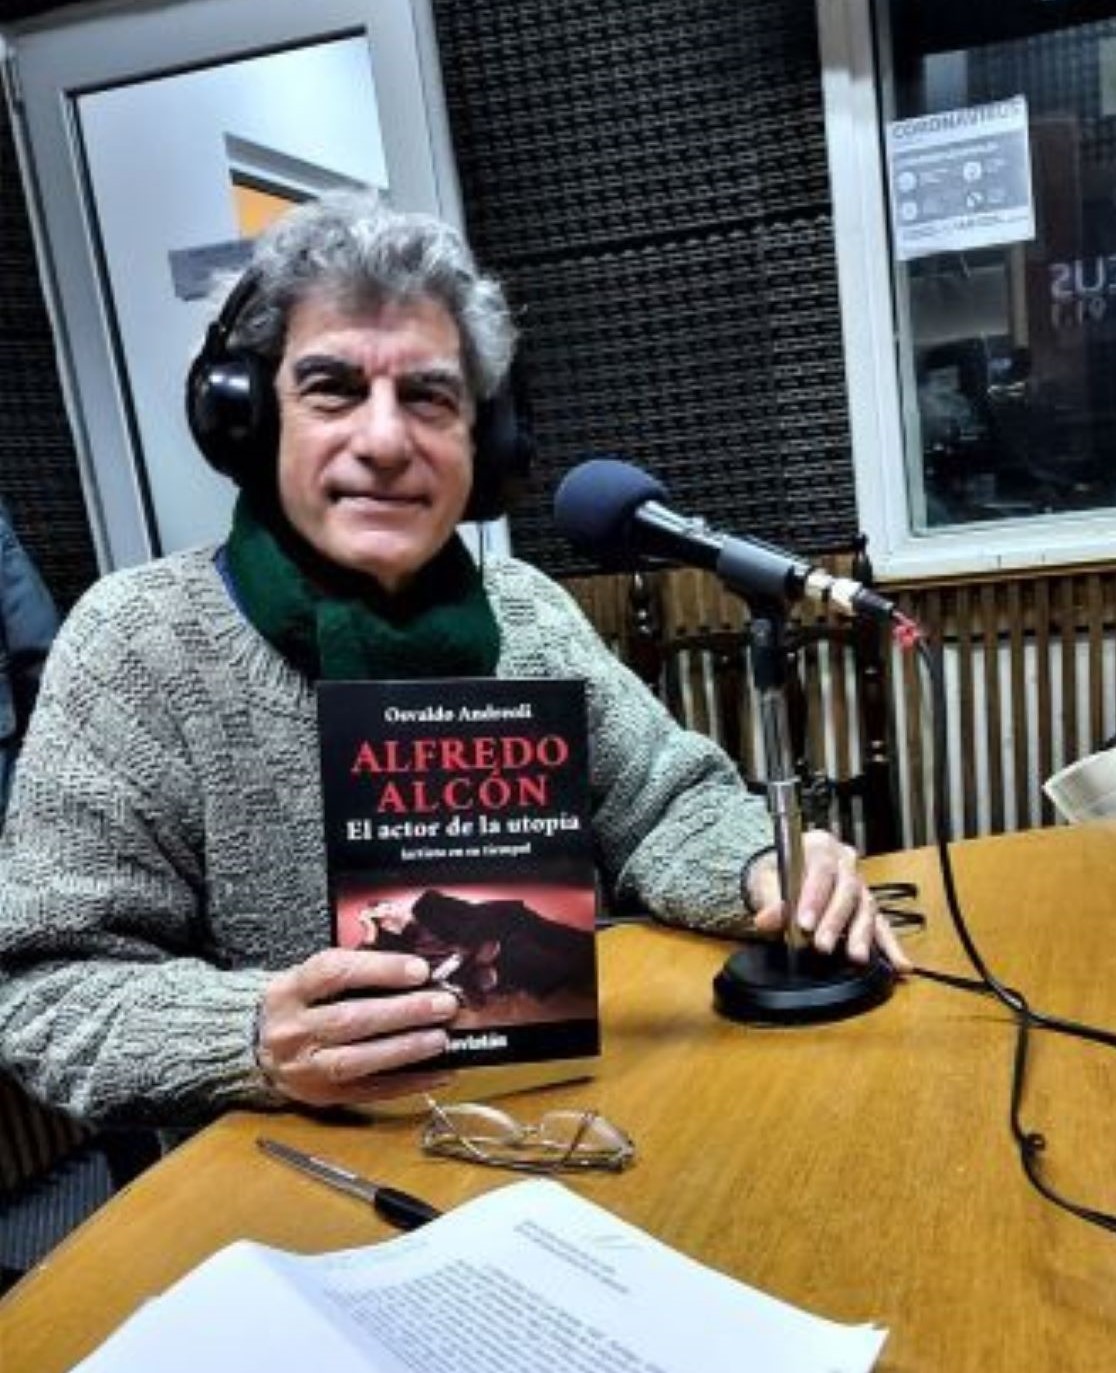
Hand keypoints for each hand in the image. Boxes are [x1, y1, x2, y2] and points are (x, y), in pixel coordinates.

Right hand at [256, 948, 457, 1107]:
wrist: (256, 1049)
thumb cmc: (299, 1006)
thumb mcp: (309, 980)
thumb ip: (354, 976)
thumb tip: (417, 975)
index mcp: (288, 991)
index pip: (333, 973)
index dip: (380, 970)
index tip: (419, 970)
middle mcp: (292, 1031)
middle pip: (349, 1019)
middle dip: (402, 1012)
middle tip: (442, 1005)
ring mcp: (305, 1069)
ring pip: (357, 1060)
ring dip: (405, 1049)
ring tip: (440, 1038)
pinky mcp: (323, 1096)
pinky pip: (370, 1092)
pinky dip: (408, 1082)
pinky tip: (438, 1072)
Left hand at [746, 831, 911, 971]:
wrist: (781, 873)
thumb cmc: (776, 873)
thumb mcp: (765, 880)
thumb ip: (769, 900)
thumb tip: (767, 919)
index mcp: (820, 846)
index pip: (822, 869)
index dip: (815, 897)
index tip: (804, 924)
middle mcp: (845, 863)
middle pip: (847, 890)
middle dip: (835, 921)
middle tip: (822, 945)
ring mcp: (860, 885)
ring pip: (866, 907)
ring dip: (861, 935)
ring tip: (856, 956)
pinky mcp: (868, 908)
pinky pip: (882, 926)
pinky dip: (890, 946)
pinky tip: (900, 963)